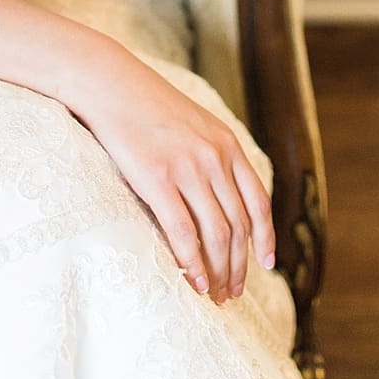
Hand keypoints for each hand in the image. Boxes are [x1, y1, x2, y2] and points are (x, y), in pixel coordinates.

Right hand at [69, 51, 276, 304]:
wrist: (111, 84)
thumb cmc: (148, 106)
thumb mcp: (195, 123)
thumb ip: (214, 153)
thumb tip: (223, 192)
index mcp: (227, 144)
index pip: (258, 201)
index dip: (265, 237)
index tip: (266, 264)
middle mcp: (214, 158)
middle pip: (238, 225)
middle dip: (239, 265)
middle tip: (232, 292)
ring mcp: (187, 169)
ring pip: (216, 234)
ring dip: (219, 271)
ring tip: (213, 294)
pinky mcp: (157, 180)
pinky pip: (183, 232)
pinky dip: (192, 262)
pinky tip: (193, 281)